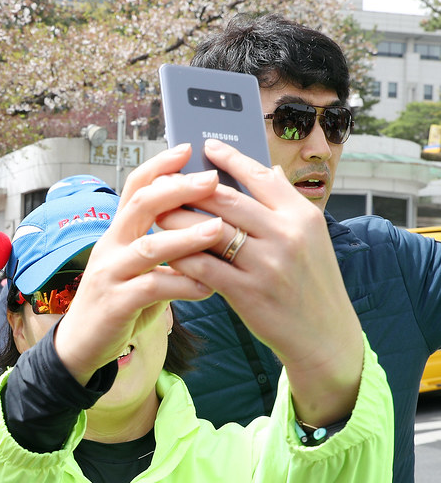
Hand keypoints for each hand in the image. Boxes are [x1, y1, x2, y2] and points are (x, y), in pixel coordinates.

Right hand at [52, 143, 222, 383]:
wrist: (82, 344)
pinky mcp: (116, 303)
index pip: (134, 187)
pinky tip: (208, 287)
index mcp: (116, 233)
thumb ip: (164, 248)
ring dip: (186, 236)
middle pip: (140, 205)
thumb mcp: (139, 268)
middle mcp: (110, 246)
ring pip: (149, 247)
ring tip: (219, 229)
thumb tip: (206, 225)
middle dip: (178, 189)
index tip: (187, 149)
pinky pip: (153, 289)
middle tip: (211, 179)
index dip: (159, 166)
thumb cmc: (119, 302)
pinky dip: (183, 285)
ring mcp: (110, 274)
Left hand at [158, 138, 363, 423]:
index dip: (229, 159)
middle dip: (191, 188)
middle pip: (227, 198)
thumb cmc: (311, 283)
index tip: (206, 147)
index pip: (260, 176)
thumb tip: (266, 168)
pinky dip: (182, 256)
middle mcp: (287, 234)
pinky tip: (166, 250)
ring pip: (210, 229)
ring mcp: (267, 263)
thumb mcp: (310, 238)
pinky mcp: (247, 292)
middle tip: (166, 181)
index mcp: (302, 215)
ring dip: (179, 219)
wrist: (323, 336)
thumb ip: (285, 204)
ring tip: (158, 213)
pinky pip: (204, 266)